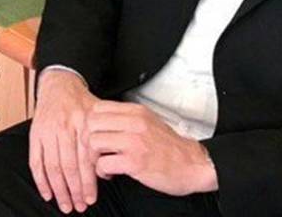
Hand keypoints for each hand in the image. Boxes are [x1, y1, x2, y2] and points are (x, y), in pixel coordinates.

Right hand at [29, 69, 101, 213]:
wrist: (59, 83)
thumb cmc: (81, 101)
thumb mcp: (99, 113)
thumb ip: (107, 135)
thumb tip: (115, 163)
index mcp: (82, 123)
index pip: (85, 159)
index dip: (88, 182)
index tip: (91, 198)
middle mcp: (64, 128)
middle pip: (69, 166)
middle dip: (74, 190)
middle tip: (80, 206)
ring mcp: (48, 131)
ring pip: (52, 166)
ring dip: (58, 189)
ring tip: (65, 204)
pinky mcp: (35, 133)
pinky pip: (35, 160)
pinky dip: (40, 179)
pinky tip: (47, 192)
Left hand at [82, 101, 217, 196]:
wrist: (194, 165)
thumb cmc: (171, 147)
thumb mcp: (149, 122)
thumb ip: (127, 118)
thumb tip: (102, 119)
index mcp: (136, 112)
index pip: (98, 108)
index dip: (91, 123)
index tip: (95, 134)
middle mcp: (134, 124)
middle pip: (91, 123)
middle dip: (88, 140)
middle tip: (95, 151)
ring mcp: (134, 143)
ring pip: (93, 142)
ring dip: (93, 157)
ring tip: (103, 163)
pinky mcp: (135, 163)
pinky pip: (103, 164)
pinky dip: (102, 171)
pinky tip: (111, 173)